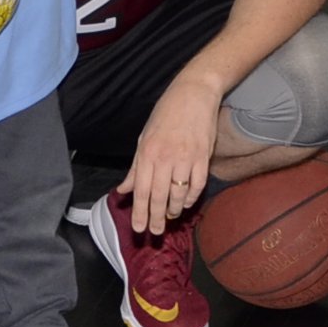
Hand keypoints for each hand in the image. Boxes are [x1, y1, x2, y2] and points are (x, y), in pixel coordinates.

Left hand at [117, 73, 224, 234]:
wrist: (193, 94)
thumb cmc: (166, 114)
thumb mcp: (144, 138)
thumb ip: (135, 167)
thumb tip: (124, 189)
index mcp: (147, 153)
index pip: (141, 190)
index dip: (140, 212)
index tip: (139, 229)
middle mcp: (165, 158)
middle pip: (159, 196)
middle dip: (156, 218)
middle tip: (154, 233)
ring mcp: (185, 158)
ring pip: (178, 193)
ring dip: (173, 209)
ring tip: (170, 216)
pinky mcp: (203, 157)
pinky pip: (197, 184)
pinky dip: (191, 197)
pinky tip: (185, 202)